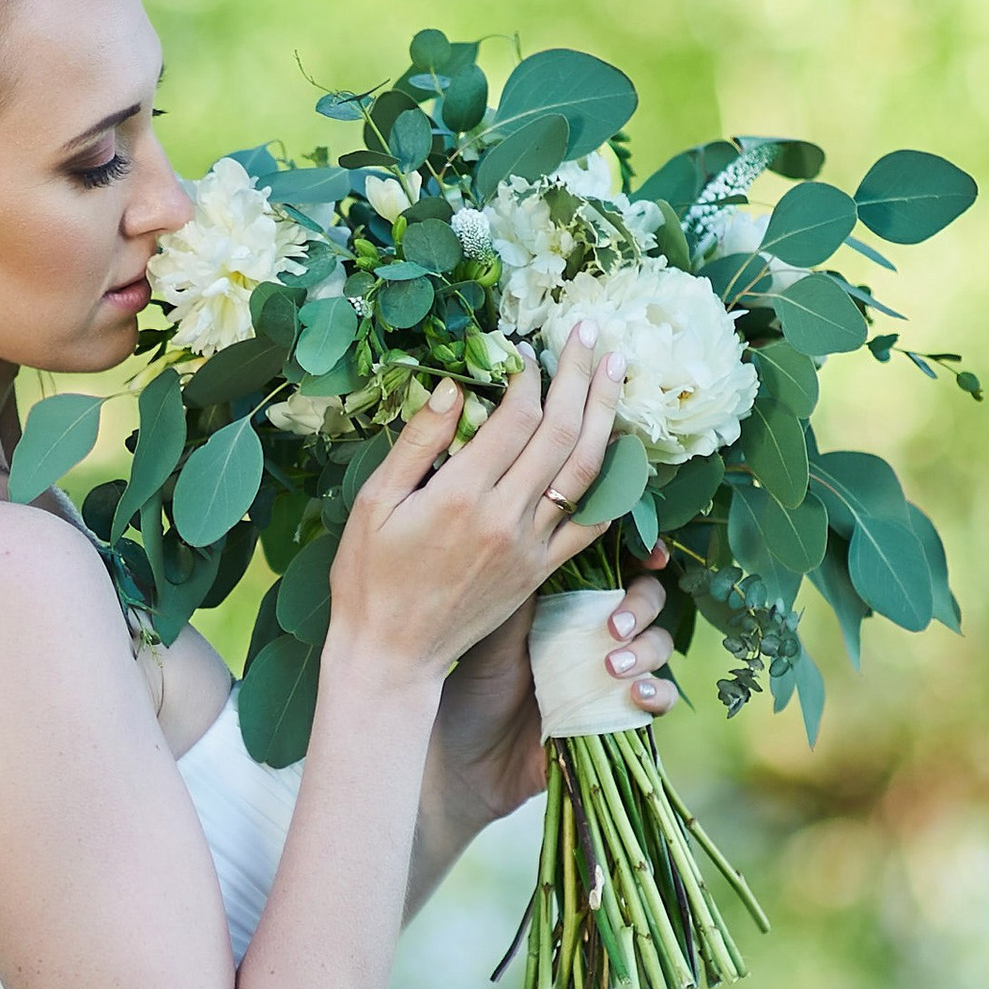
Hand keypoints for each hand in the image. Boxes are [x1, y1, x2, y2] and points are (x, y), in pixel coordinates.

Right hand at [329, 330, 632, 688]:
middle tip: (588, 334)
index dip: (527, 376)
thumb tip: (455, 386)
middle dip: (576, 376)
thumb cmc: (369, 577)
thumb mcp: (373, 503)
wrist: (392, 654)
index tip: (524, 351)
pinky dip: (611, 486)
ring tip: (614, 372)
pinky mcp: (541, 571)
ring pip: (586, 472)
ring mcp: (530, 547)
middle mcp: (505, 519)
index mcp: (460, 497)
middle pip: (560, 433)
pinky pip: (590, 523)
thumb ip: (418, 443)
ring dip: (605, 415)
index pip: (515, 418)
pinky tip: (619, 451)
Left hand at [433, 554, 675, 828]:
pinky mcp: (620, 716)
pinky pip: (661, 699)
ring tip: (612, 669)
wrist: (467, 763)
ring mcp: (613, 675)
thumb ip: (525, 592)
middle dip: (641, 605)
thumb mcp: (494, 636)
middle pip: (649, 600)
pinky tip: (636, 697)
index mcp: (569, 603)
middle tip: (613, 628)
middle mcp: (596, 633)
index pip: (616, 567)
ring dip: (647, 650)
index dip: (641, 554)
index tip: (651, 554)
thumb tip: (551, 539)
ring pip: (660, 645)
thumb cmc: (473, 692)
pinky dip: (659, 693)